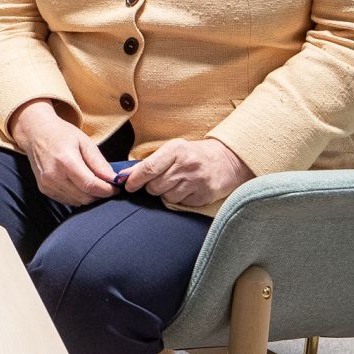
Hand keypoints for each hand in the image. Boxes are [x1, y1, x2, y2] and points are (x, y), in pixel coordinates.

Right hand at [9, 100, 115, 205]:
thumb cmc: (61, 134)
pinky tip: (80, 185)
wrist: (36, 133)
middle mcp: (54, 175)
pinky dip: (78, 196)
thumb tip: (113, 179)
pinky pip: (67, 200)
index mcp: (65, 161)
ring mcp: (47, 184)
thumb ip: (99, 162)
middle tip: (107, 186)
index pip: (90, 185)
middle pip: (84, 197)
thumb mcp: (84, 142)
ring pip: (77, 202)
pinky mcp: (44, 189)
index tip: (116, 188)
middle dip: (100, 195)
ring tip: (94, 184)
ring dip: (89, 197)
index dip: (106, 190)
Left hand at [120, 138, 251, 206]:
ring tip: (178, 183)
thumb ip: (150, 163)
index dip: (134, 180)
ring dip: (167, 193)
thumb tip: (125, 175)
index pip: (148, 168)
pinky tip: (188, 189)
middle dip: (152, 187)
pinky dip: (180, 199)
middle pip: (155, 186)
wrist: (229, 160)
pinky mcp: (205, 195)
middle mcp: (187, 164)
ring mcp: (197, 181)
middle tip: (162, 180)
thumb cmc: (195, 155)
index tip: (128, 186)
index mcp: (176, 149)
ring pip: (166, 197)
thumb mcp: (174, 151)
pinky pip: (181, 203)